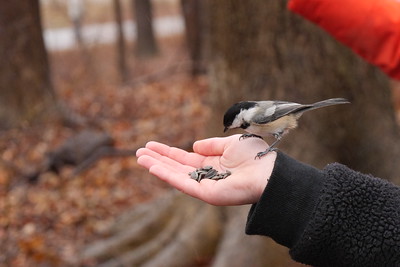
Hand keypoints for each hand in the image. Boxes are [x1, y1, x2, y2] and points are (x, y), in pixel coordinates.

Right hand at [136, 134, 276, 205]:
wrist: (268, 171)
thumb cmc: (254, 156)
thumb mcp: (229, 144)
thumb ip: (211, 145)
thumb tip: (194, 145)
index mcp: (211, 163)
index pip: (183, 158)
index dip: (167, 152)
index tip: (151, 145)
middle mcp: (205, 175)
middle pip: (175, 166)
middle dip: (157, 159)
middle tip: (139, 152)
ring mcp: (203, 185)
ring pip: (175, 175)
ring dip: (156, 166)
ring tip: (140, 157)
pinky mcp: (205, 194)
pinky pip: (182, 183)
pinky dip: (166, 175)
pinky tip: (153, 167)